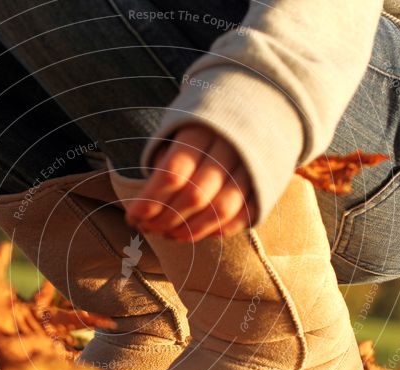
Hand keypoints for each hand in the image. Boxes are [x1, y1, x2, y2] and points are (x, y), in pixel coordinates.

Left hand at [125, 124, 254, 241]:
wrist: (255, 105)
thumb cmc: (201, 126)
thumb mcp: (176, 131)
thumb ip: (162, 164)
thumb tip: (144, 209)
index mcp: (202, 129)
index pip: (173, 172)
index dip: (151, 200)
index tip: (132, 216)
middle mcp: (230, 147)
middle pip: (195, 195)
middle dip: (166, 219)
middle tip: (146, 228)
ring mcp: (252, 167)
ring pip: (221, 210)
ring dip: (190, 231)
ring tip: (167, 235)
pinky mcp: (266, 184)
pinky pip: (243, 216)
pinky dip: (217, 231)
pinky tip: (195, 233)